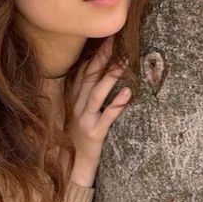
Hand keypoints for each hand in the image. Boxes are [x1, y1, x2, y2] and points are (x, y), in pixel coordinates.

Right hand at [64, 37, 131, 186]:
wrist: (73, 165)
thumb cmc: (79, 134)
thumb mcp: (78, 110)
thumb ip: (84, 90)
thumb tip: (94, 67)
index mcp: (74, 98)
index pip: (83, 70)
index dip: (94, 53)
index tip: (106, 36)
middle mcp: (77, 106)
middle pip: (89, 78)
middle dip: (102, 58)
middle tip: (115, 40)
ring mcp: (85, 120)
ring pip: (96, 94)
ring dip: (110, 77)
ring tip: (124, 62)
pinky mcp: (95, 134)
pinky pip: (107, 118)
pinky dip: (117, 105)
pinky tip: (129, 94)